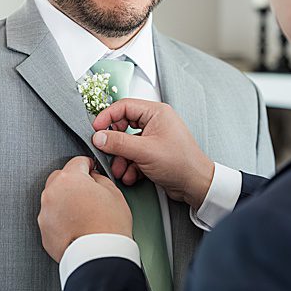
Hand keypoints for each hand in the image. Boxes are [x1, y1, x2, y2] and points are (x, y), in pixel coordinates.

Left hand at [38, 156, 131, 262]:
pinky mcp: (44, 230)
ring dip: (66, 200)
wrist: (99, 256)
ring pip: (55, 198)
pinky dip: (62, 218)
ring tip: (85, 213)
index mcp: (69, 179)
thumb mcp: (114, 193)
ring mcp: (45, 213)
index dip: (88, 165)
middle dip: (73, 182)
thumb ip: (100, 179)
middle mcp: (52, 193)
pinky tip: (78, 225)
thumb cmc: (109, 226)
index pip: (77, 161)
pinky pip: (52, 217)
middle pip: (61, 178)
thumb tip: (93, 178)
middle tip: (89, 192)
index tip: (92, 170)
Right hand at [91, 99, 214, 209]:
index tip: (95, 129)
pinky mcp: (153, 153)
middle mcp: (155, 122)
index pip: (124, 106)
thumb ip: (118, 142)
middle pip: (123, 126)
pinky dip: (130, 166)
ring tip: (120, 170)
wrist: (195, 185)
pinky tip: (132, 176)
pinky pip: (133, 155)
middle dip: (114, 143)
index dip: (107, 117)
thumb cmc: (180, 163)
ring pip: (127, 143)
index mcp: (157, 112)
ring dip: (121, 159)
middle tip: (105, 152)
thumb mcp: (144, 151)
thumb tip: (99, 136)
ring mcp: (154, 138)